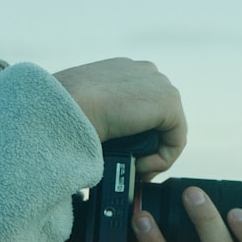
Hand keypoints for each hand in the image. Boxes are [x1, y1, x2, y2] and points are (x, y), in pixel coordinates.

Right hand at [54, 58, 186, 179]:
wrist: (66, 108)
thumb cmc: (64, 113)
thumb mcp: (85, 110)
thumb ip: (103, 116)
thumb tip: (108, 136)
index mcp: (123, 72)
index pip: (144, 108)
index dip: (138, 137)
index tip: (123, 156)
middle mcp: (144, 73)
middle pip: (159, 119)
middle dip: (148, 147)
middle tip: (132, 169)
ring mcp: (158, 84)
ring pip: (169, 131)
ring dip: (153, 155)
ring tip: (134, 169)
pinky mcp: (168, 101)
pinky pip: (176, 140)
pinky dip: (161, 160)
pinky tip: (140, 166)